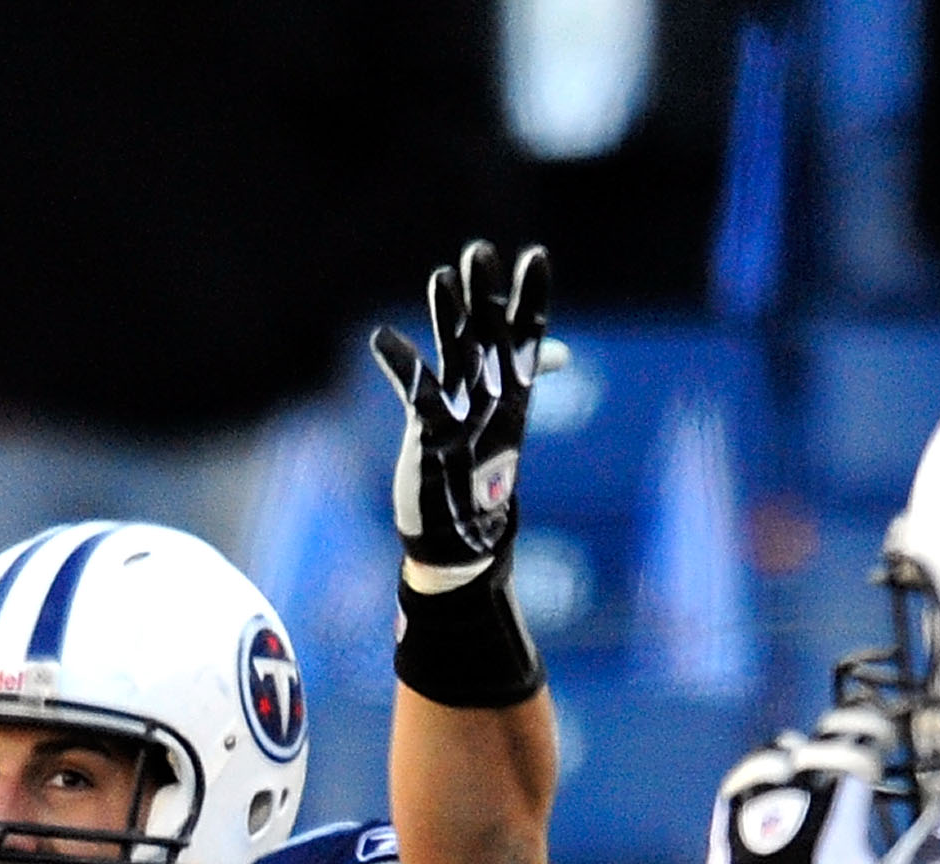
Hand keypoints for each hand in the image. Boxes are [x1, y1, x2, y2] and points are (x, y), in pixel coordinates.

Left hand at [369, 241, 561, 582]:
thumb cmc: (479, 470)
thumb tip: (558, 351)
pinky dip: (400, 365)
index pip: (527, 335)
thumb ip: (524, 373)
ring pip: (457, 356)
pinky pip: (416, 393)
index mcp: (512, 391)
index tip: (535, 257)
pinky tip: (381, 338)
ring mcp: (464, 416)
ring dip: (448, 317)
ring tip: (439, 277)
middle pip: (491, 335)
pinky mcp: (432, 434)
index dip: (529, 298)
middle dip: (485, 294)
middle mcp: (493, 398)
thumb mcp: (507, 417)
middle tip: (479, 251)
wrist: (461, 536)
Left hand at [678, 708, 893, 863]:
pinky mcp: (725, 823)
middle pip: (821, 741)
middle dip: (842, 734)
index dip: (875, 732)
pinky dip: (752, 779)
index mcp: (839, 809)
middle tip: (852, 738)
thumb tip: (869, 851)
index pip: (860, 749)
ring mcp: (757, 805)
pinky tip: (760, 784)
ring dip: (792, 753)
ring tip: (799, 760)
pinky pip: (737, 784)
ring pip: (773, 753)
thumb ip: (869, 858)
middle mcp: (798, 796)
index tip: (884, 736)